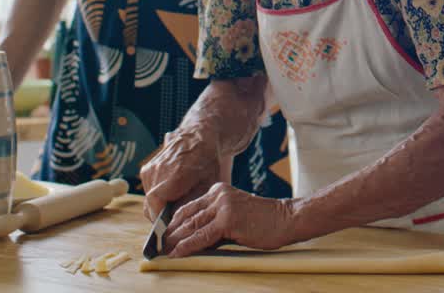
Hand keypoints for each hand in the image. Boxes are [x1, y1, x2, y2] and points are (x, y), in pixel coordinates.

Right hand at [139, 127, 220, 222]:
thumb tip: (178, 225)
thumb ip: (190, 205)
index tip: (169, 230)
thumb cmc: (207, 161)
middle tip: (177, 221)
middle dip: (163, 217)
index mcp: (173, 175)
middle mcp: (157, 172)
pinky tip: (173, 192)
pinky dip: (158, 196)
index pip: (155, 207)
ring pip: (149, 200)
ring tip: (178, 203)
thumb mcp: (207, 185)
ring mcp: (149, 169)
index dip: (160, 222)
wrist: (198, 136)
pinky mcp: (146, 169)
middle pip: (151, 207)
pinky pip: (149, 191)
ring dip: (160, 206)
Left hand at [163, 182, 300, 255]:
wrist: (286, 219)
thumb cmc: (263, 221)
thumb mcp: (235, 215)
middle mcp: (218, 195)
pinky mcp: (228, 220)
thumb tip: (192, 239)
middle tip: (157, 246)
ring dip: (175, 241)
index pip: (189, 207)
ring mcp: (223, 206)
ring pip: (191, 226)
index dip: (174, 223)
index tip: (163, 236)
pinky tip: (177, 253)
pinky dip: (187, 246)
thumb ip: (214, 223)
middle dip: (170, 233)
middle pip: (187, 216)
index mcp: (219, 190)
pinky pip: (201, 236)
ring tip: (163, 252)